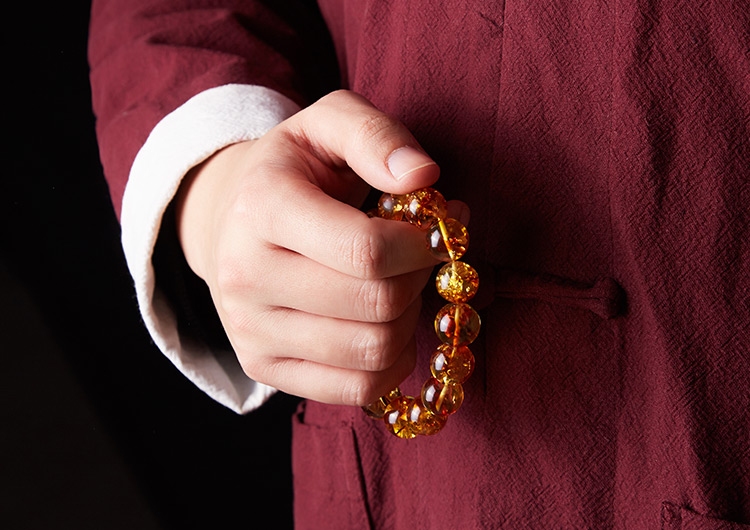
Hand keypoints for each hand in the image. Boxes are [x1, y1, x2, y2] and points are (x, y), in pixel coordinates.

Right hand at [176, 90, 466, 405]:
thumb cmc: (294, 172)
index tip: (442, 228)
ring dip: (410, 320)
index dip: (424, 244)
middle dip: (421, 279)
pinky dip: (393, 361)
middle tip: (423, 256)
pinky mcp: (262, 368)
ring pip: (373, 351)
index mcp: (262, 208)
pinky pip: (357, 388)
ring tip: (403, 286)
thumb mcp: (329, 124)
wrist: (229, 222)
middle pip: (376, 304)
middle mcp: (245, 276)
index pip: (368, 250)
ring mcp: (249, 331)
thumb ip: (377, 137)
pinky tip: (389, 325)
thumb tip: (424, 176)